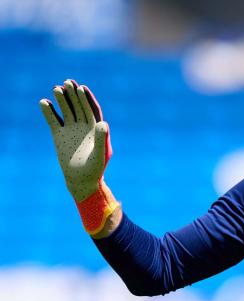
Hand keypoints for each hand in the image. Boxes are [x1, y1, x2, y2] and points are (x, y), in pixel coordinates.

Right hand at [39, 79, 111, 201]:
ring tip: (56, 88)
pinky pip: (53, 120)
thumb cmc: (95, 169)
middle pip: (79, 107)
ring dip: (62, 100)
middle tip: (68, 82)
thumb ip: (101, 138)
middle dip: (74, 95)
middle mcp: (84, 127)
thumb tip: (103, 123)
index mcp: (97, 129)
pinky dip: (48, 112)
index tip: (82, 88)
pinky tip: (44, 102)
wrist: (81, 180)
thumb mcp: (100, 154)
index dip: (87, 99)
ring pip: (66, 111)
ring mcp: (71, 130)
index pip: (93, 110)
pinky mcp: (59, 135)